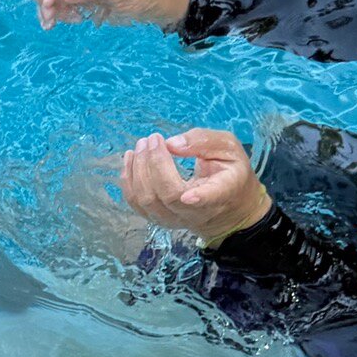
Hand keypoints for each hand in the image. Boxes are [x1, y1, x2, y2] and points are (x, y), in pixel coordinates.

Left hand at [119, 128, 271, 245]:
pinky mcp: (156, 218)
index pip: (207, 199)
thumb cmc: (227, 171)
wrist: (224, 205)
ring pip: (146, 200)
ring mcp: (172, 218)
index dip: (199, 198)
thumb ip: (204, 141)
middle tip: (152, 138)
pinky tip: (131, 158)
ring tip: (141, 144)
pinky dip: (128, 179)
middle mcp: (194, 212)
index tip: (189, 196)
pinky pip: (135, 202)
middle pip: (167, 195)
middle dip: (154, 163)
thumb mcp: (228, 148)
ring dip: (138, 169)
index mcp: (220, 194)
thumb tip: (172, 144)